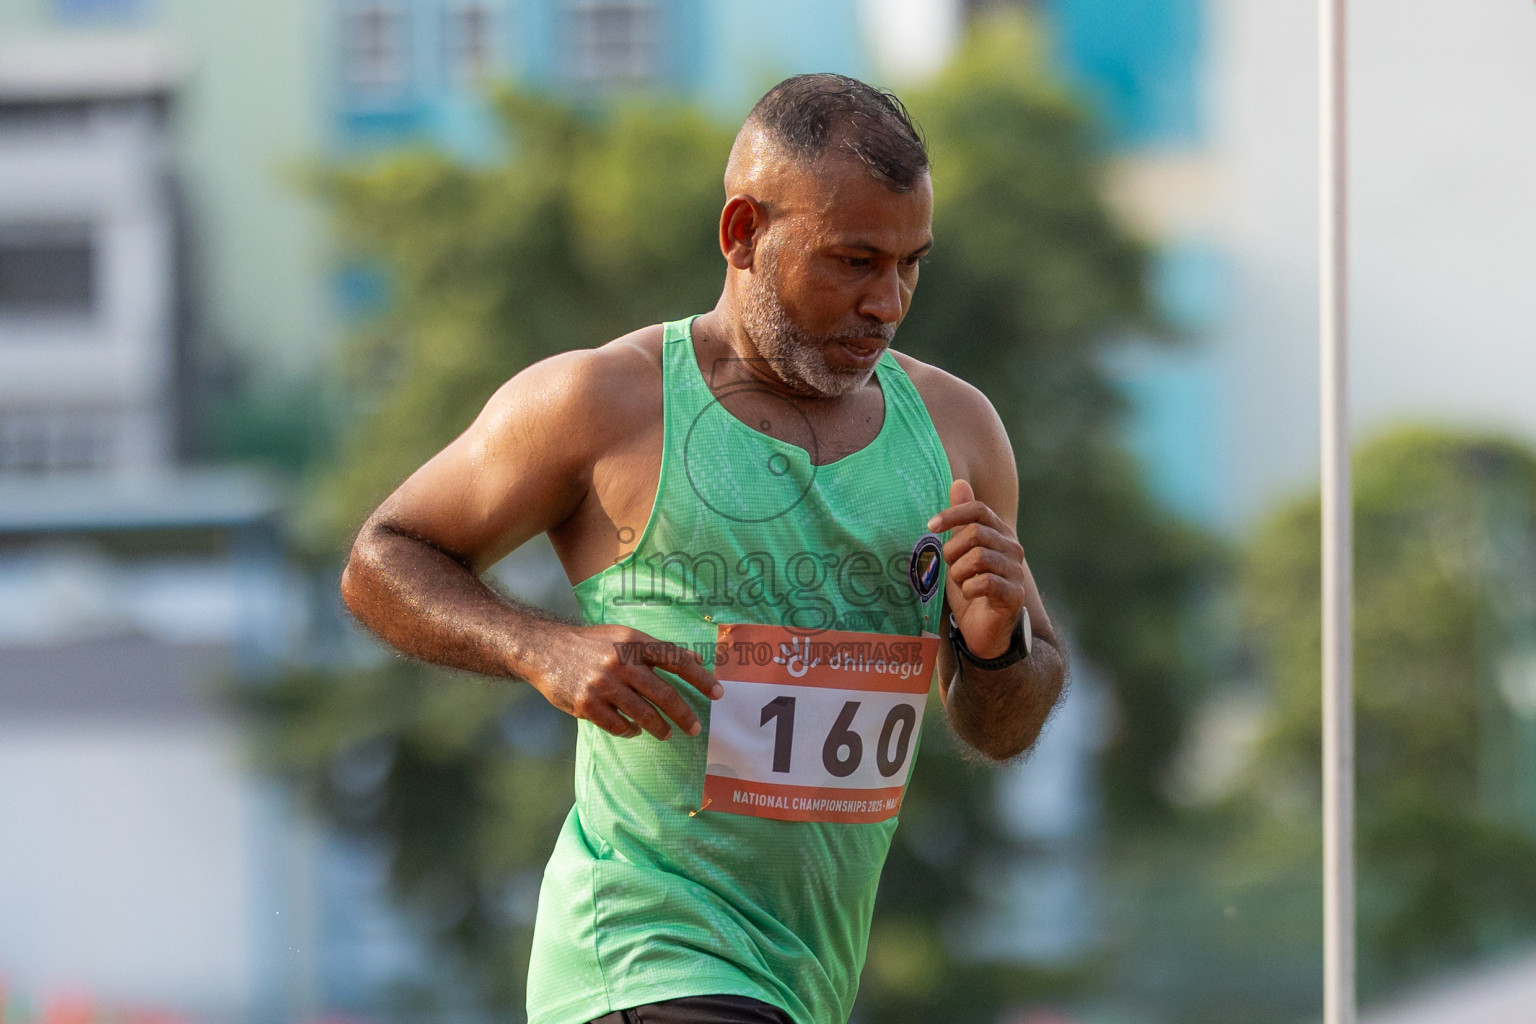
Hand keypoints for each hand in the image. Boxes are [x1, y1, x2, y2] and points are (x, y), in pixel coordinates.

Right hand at [527, 624, 722, 739]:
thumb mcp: (623, 637)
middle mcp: (621, 662)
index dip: (700, 677)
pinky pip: (618, 726)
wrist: (545, 649)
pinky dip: (630, 730)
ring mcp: (603, 685)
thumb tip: (694, 661)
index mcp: (634, 642)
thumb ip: (655, 650)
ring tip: (666, 733)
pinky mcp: (586, 704)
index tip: (718, 693)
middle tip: (696, 728)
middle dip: (685, 715)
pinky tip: (634, 729)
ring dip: (660, 728)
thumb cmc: (590, 645)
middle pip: (664, 694)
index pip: (677, 659)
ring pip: (644, 715)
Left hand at [927, 478, 1027, 659]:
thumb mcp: (960, 551)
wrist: (984, 629)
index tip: (930, 527)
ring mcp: (1015, 571)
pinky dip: (968, 590)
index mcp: (1000, 533)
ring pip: (978, 558)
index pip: (979, 510)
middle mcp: (1012, 548)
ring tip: (961, 582)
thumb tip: (959, 481)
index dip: (953, 514)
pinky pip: (984, 582)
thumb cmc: (971, 587)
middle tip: (951, 567)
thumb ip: (961, 519)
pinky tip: (971, 595)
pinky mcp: (1014, 595)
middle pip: (975, 533)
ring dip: (959, 573)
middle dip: (953, 551)